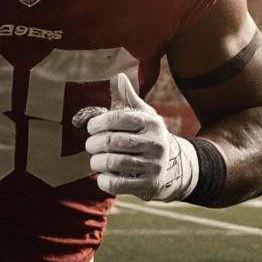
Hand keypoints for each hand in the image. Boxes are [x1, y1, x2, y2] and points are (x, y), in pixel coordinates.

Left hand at [85, 74, 197, 201]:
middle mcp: (155, 143)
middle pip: (113, 141)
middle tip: (90, 145)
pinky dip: (104, 181)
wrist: (171, 166)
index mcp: (151, 123)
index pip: (119, 118)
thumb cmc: (147, 135)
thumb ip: (127, 97)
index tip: (91, 127)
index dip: (99, 122)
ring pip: (113, 163)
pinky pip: (118, 184)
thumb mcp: (142, 115)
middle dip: (94, 143)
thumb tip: (118, 76)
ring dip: (97, 162)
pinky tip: (102, 176)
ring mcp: (153, 165)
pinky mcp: (148, 185)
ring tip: (95, 160)